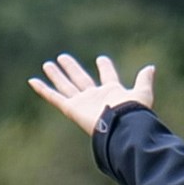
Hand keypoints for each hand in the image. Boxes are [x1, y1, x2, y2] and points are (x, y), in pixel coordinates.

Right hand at [28, 50, 156, 134]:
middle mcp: (95, 97)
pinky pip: (55, 98)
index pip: (108, 76)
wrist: (122, 127)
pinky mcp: (71, 108)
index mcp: (112, 92)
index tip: (101, 59)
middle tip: (63, 57)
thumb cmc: (133, 112)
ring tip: (47, 64)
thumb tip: (151, 67)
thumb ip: (144, 80)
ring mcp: (82, 103)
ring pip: (66, 86)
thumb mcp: (142, 92)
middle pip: (81, 79)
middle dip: (73, 68)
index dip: (105, 67)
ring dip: (57, 75)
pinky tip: (32, 81)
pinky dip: (43, 90)